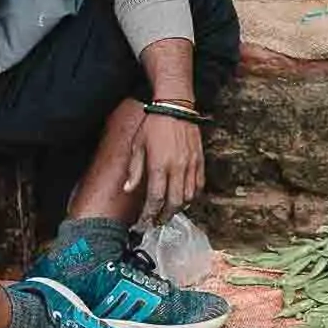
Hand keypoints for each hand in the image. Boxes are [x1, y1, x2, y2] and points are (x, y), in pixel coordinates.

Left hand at [124, 112, 203, 227]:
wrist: (175, 106)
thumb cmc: (153, 124)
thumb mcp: (137, 145)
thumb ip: (134, 170)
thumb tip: (128, 189)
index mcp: (159, 165)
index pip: (156, 199)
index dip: (150, 214)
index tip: (144, 221)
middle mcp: (177, 167)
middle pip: (174, 203)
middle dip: (165, 216)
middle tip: (157, 222)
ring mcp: (191, 165)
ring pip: (188, 197)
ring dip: (178, 208)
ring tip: (169, 211)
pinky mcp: (200, 160)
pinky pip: (199, 185)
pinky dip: (192, 196)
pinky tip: (184, 199)